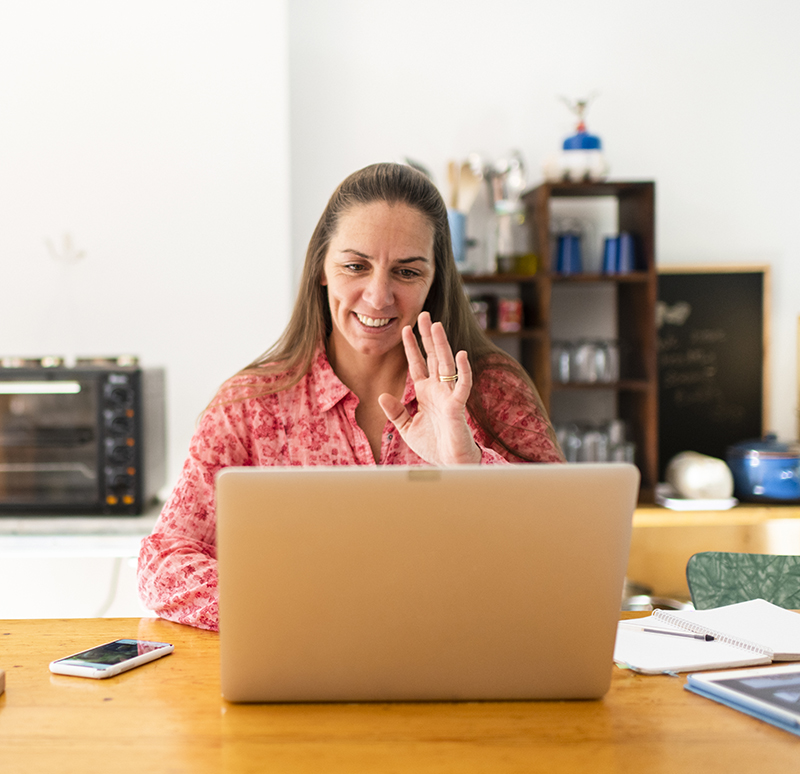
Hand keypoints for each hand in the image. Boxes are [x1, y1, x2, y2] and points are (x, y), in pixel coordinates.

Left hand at [378, 311, 480, 465]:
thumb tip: (381, 395)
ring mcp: (448, 395)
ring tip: (436, 325)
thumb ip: (395, 412)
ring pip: (445, 364)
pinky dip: (463, 370)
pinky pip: (462, 385)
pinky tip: (461, 354)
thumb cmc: (433, 445)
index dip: (412, 347)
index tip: (405, 329)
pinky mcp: (458, 406)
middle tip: (424, 315)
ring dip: (441, 344)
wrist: (450, 464)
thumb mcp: (407, 428)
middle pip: (432, 357)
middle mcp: (438, 389)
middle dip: (428, 337)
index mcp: (425, 392)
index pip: (417, 364)